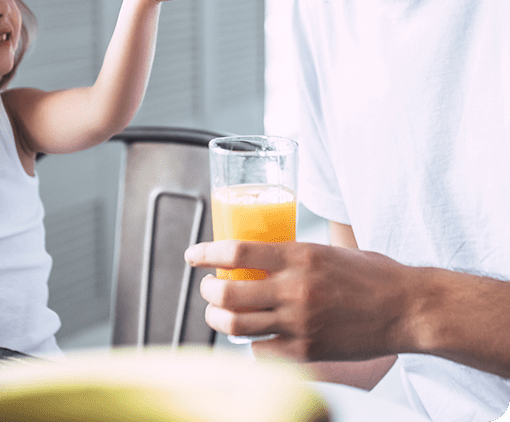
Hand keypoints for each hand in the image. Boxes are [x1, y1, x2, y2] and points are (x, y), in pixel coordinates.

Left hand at [184, 239, 416, 362]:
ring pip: (236, 326)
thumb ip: (293, 255)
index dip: (206, 253)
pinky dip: (250, 344)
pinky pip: (261, 351)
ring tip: (217, 312)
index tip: (192, 255)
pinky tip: (252, 336)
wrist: (408, 308)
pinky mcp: (308, 351)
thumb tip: (260, 255)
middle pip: (227, 293)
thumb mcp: (327, 250)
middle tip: (207, 288)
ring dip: (218, 319)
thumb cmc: (371, 273)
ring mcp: (300, 323)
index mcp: (298, 255)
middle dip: (207, 292)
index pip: (236, 252)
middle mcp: (294, 288)